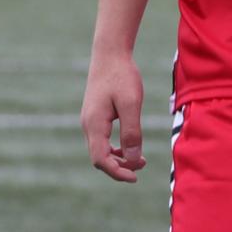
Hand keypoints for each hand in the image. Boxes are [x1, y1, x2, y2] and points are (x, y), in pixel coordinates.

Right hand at [81, 50, 145, 181]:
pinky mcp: (95, 116)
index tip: (135, 177)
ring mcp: (90, 121)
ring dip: (118, 158)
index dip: (117, 172)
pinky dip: (115, 148)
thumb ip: (132, 132)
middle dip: (120, 167)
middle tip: (143, 166)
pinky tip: (129, 146)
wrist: (110, 54)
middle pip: (99, 158)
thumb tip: (133, 160)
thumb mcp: (132, 104)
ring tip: (141, 160)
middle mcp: (88, 125)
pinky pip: (102, 140)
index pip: (100, 160)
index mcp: (94, 124)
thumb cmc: (122, 76)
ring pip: (100, 150)